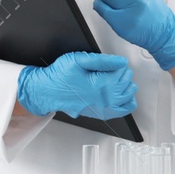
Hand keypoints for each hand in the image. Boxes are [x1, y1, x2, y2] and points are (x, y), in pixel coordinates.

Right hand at [17, 52, 137, 119]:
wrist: (47, 91)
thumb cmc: (59, 76)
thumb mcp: (79, 60)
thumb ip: (102, 60)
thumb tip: (121, 61)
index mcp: (100, 85)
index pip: (122, 73)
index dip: (121, 66)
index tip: (116, 63)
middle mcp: (103, 99)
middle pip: (126, 84)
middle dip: (124, 74)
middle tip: (117, 69)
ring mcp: (102, 108)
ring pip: (127, 97)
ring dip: (127, 86)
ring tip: (119, 79)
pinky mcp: (100, 113)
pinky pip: (122, 111)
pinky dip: (127, 103)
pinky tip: (124, 96)